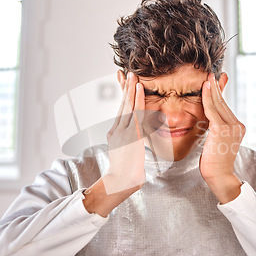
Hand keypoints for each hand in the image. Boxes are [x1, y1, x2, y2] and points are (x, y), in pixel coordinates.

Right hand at [83, 72, 145, 215]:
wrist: (121, 182)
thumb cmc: (126, 172)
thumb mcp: (126, 153)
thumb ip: (130, 142)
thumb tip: (136, 137)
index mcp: (115, 133)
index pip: (120, 110)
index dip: (123, 96)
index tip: (124, 83)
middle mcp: (117, 129)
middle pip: (121, 104)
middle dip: (124, 88)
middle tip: (127, 73)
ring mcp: (123, 131)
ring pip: (127, 105)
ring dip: (130, 89)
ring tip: (133, 75)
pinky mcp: (130, 133)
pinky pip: (135, 112)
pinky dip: (137, 99)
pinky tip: (139, 88)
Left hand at [200, 73, 245, 202]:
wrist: (219, 175)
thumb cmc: (214, 162)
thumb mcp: (216, 141)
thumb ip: (215, 128)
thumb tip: (210, 120)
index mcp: (238, 127)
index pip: (225, 107)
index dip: (220, 93)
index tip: (217, 80)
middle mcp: (238, 125)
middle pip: (223, 103)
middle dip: (216, 87)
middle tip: (211, 73)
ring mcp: (231, 127)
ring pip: (218, 104)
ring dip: (211, 89)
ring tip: (207, 76)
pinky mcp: (222, 129)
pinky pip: (212, 109)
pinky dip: (207, 97)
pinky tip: (204, 87)